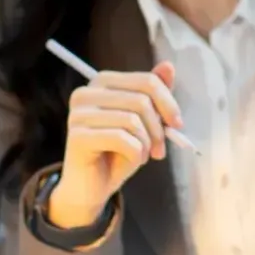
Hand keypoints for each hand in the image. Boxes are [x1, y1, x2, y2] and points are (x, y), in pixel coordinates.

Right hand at [53, 61, 183, 227]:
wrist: (91, 188)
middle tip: (160, 149)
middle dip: (158, 128)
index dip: (168, 103)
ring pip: (133, 120)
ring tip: (144, 155)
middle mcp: (85, 93)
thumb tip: (168, 66)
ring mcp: (78, 114)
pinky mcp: (77, 136)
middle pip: (141, 100)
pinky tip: (133, 161)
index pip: (146, 81)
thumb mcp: (142, 122)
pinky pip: (122, 139)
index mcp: (101, 82)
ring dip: (147, 143)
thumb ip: (153, 95)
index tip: (177, 124)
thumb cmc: (117, 152)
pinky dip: (136, 153)